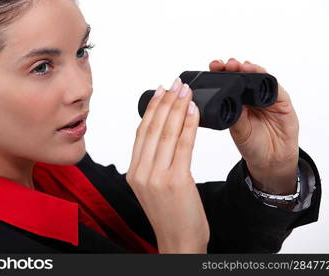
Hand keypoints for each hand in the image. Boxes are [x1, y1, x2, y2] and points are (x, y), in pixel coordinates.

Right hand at [127, 78, 209, 253]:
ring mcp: (156, 177)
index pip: (142, 132)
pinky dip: (189, 125)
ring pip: (167, 133)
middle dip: (166, 102)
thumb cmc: (170, 216)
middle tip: (175, 84)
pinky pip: (184, 146)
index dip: (152, 109)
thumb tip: (164, 134)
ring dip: (178, 108)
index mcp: (134, 172)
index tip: (161, 92)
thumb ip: (154, 162)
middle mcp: (141, 172)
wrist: (178, 243)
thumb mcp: (154, 187)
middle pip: (153, 129)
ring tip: (185, 91)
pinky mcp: (176, 180)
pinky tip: (194, 111)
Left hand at [209, 58, 298, 194]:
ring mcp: (267, 98)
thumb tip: (227, 100)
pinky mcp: (282, 103)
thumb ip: (235, 117)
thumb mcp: (238, 132)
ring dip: (251, 70)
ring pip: (260, 78)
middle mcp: (251, 97)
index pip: (228, 83)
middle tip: (226, 64)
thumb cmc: (252, 145)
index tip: (213, 67)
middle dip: (234, 67)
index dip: (221, 73)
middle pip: (243, 76)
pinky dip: (268, 80)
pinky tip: (259, 75)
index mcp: (237, 102)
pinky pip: (276, 89)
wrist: (271, 161)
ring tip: (242, 66)